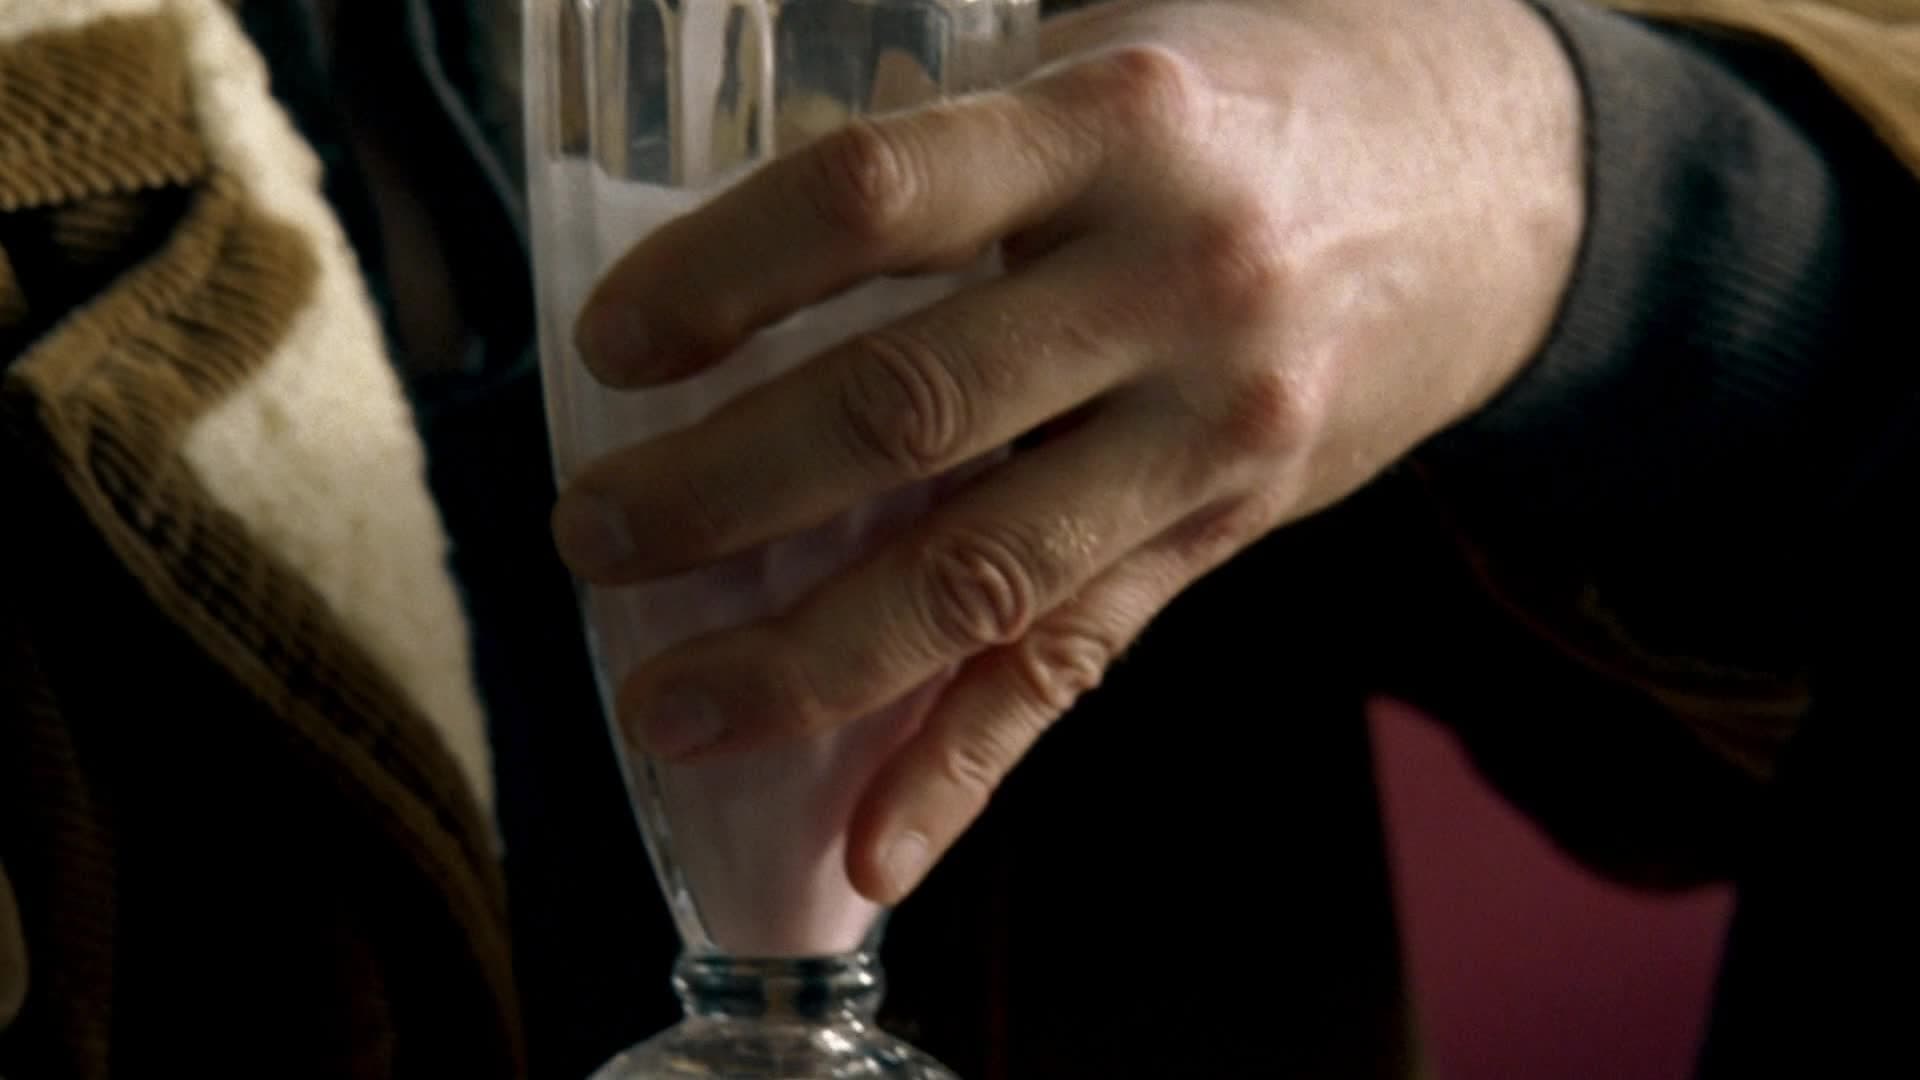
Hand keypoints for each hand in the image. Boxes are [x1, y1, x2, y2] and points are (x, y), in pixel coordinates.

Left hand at [554, 0, 1583, 904]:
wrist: (1498, 187)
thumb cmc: (1260, 107)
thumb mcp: (1109, 69)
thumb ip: (951, 158)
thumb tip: (742, 272)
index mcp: (1115, 128)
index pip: (873, 199)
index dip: (722, 277)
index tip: (611, 346)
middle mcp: (1174, 286)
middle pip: (905, 412)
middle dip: (719, 494)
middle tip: (589, 538)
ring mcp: (1209, 432)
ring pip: (984, 574)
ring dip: (809, 661)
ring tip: (669, 706)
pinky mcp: (1226, 538)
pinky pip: (1080, 664)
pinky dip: (968, 766)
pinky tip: (874, 847)